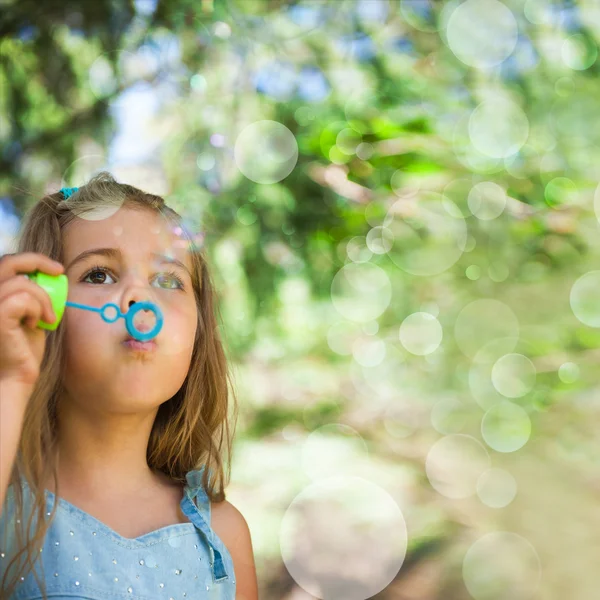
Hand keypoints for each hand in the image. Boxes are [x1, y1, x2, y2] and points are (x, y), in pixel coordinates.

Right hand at [0, 252, 63, 387]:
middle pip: (9, 262)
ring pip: (23, 284)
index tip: (56, 268)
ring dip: (42, 299)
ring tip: (45, 317)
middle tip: (59, 272)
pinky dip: (36, 309)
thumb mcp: (29, 312)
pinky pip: (23, 299)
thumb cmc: (23, 347)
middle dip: (38, 262)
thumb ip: (30, 292)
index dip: (32, 259)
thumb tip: (49, 272)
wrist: (17, 376)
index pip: (6, 262)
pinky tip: (34, 324)